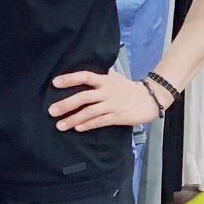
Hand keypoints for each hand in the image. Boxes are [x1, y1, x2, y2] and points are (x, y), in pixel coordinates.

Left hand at [50, 70, 171, 131]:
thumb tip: (83, 76)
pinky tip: (77, 128)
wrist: (152, 98)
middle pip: (84, 97)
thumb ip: (99, 78)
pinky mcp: (118, 117)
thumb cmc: (129, 88)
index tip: (54, 83)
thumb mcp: (115, 78)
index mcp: (105, 81)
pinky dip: (88, 125)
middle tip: (51, 111)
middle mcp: (107, 92)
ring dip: (73, 119)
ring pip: (90, 112)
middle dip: (66, 104)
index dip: (70, 79)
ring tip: (60, 125)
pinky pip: (100, 121)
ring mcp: (113, 105)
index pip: (85, 77)